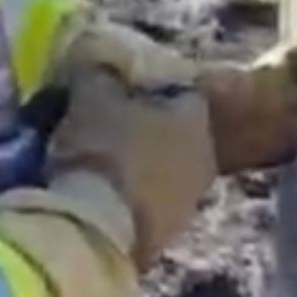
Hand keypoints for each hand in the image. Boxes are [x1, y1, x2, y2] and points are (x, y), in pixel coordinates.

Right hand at [45, 63, 214, 269]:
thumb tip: (95, 58)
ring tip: (93, 161)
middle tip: (102, 124)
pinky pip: (146, 203)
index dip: (146, 88)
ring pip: (162, 170)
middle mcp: (205, 157)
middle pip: (172, 132)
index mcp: (195, 116)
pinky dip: (126, 196)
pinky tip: (97, 194)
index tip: (116, 89)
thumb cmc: (103, 146)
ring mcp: (190, 203)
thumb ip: (98, 72)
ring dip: (135, 164)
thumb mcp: (91, 93)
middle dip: (142, 127)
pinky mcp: (166, 237)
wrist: (98, 229)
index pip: (178, 90)